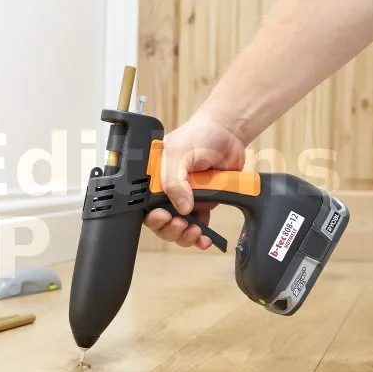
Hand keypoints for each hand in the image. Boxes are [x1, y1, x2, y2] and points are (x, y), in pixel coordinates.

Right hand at [144, 112, 246, 249]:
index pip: (144, 205)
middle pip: (160, 221)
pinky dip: (201, 236)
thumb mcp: (178, 153)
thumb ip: (174, 181)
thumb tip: (182, 208)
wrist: (228, 133)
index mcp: (153, 179)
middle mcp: (166, 190)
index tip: (163, 216)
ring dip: (185, 235)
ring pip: (178, 228)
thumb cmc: (198, 135)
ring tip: (194, 231)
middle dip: (169, 228)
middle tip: (180, 224)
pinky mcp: (202, 203)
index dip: (152, 216)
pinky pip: (198, 225)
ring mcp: (185, 198)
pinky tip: (205, 238)